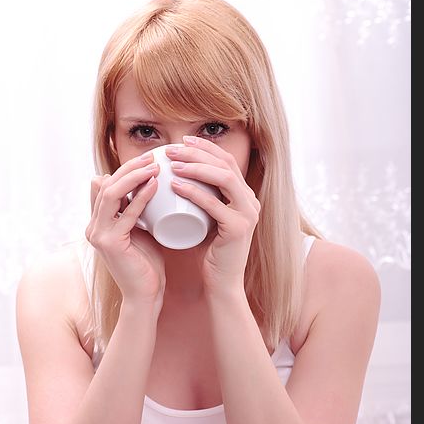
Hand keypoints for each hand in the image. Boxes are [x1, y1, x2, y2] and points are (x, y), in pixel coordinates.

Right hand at [85, 153, 165, 303]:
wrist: (146, 295)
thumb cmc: (148, 264)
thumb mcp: (141, 231)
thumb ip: (138, 212)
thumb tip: (151, 187)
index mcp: (98, 222)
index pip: (105, 185)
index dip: (124, 169)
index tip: (148, 159)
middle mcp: (93, 226)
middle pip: (106, 184)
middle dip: (129, 168)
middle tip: (153, 157)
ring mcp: (98, 234)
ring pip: (111, 194)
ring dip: (133, 176)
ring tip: (155, 165)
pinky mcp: (110, 243)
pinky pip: (126, 213)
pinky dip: (141, 197)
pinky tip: (155, 185)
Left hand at [166, 136, 259, 292]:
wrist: (222, 283)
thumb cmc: (209, 252)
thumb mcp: (205, 219)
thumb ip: (199, 200)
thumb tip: (172, 177)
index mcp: (244, 195)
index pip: (227, 161)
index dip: (205, 146)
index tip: (182, 140)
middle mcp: (251, 201)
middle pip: (225, 164)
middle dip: (197, 152)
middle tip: (172, 149)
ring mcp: (248, 214)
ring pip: (224, 178)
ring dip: (196, 166)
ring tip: (172, 163)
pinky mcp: (239, 228)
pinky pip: (215, 205)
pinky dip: (194, 193)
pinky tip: (175, 186)